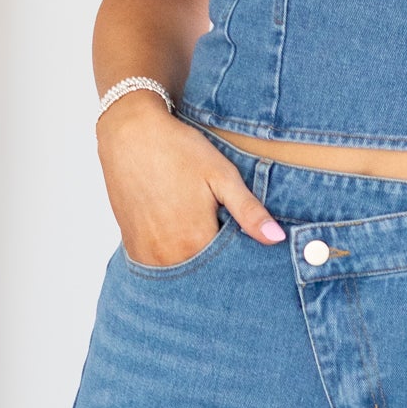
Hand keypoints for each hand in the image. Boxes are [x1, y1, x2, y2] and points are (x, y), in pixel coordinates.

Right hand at [97, 92, 284, 264]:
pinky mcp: (132, 247)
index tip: (243, 243)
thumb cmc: (177, 149)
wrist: (129, 134)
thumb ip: (249, 212)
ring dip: (193, 261)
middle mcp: (168, 255)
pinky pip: (158, 265)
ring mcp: (147, 254)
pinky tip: (176, 234)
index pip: (229, 267)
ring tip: (194, 227)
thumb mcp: (221, 176)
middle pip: (204, 273)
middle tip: (215, 227)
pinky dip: (171, 257)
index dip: (240, 258)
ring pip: (181, 272)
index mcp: (196, 240)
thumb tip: (276, 238)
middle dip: (217, 263)